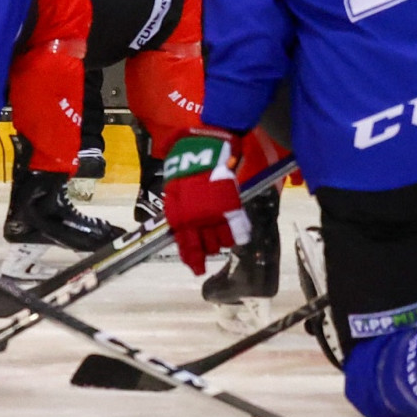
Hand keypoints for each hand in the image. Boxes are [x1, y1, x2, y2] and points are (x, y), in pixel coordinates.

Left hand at [162, 127, 248, 274]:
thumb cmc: (186, 166)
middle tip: (212, 247)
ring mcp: (214, 214)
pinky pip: (238, 228)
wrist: (204, 147)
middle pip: (206, 246)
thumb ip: (179, 211)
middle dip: (209, 249)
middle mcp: (196, 220)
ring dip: (223, 242)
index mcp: (179, 217)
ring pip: (222, 240)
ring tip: (225, 237)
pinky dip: (240, 234)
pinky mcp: (230, 204)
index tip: (197, 269)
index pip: (186, 247)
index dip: (193, 259)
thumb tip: (182, 228)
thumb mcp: (174, 192)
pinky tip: (241, 237)